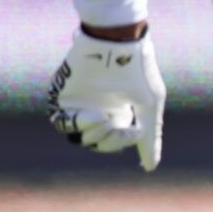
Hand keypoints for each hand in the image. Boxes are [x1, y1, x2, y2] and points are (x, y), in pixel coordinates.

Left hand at [45, 26, 165, 170]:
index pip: (114, 142)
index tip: (135, 131)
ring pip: (78, 137)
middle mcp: (97, 110)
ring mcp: (78, 104)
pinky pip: (62, 123)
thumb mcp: (149, 106)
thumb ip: (149, 138)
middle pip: (96, 142)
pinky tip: (91, 114)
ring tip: (102, 118)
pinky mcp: (62, 97)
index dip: (122, 142)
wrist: (116, 43)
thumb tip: (150, 168)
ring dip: (92, 133)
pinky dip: (76, 124)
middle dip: (109, 140)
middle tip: (117, 125)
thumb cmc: (136, 72)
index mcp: (118, 112)